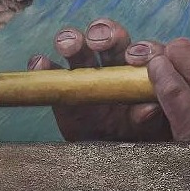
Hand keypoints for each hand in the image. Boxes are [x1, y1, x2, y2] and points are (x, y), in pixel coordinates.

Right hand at [28, 18, 171, 141]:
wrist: (104, 156)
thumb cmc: (131, 137)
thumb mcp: (143, 131)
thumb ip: (148, 119)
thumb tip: (149, 108)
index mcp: (136, 71)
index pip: (141, 49)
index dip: (140, 48)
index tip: (134, 58)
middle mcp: (110, 65)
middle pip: (108, 38)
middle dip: (104, 34)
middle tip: (98, 41)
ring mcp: (82, 73)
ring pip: (78, 46)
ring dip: (73, 39)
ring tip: (68, 45)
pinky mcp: (58, 86)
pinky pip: (47, 69)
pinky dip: (43, 63)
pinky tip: (41, 63)